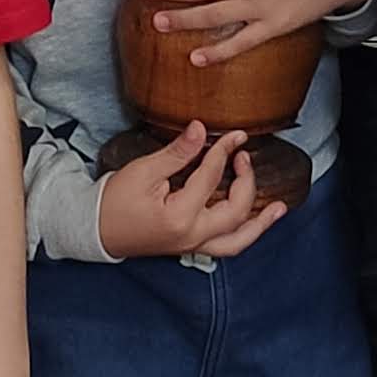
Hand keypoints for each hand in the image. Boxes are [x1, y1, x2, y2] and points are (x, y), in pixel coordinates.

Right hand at [94, 123, 286, 260]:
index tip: (235, 135)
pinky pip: (225, 246)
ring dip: (260, 224)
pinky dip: (244, 234)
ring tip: (280, 208)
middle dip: (247, 181)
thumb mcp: (144, 171)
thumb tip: (201, 129)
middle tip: (245, 157)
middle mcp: (192, 236)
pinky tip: (253, 221)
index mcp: (181, 216)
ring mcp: (192, 246)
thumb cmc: (115, 201)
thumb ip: (177, 152)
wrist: (95, 230)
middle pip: (235, 211)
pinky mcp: (189, 247)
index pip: (212, 178)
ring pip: (237, 241)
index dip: (224, 151)